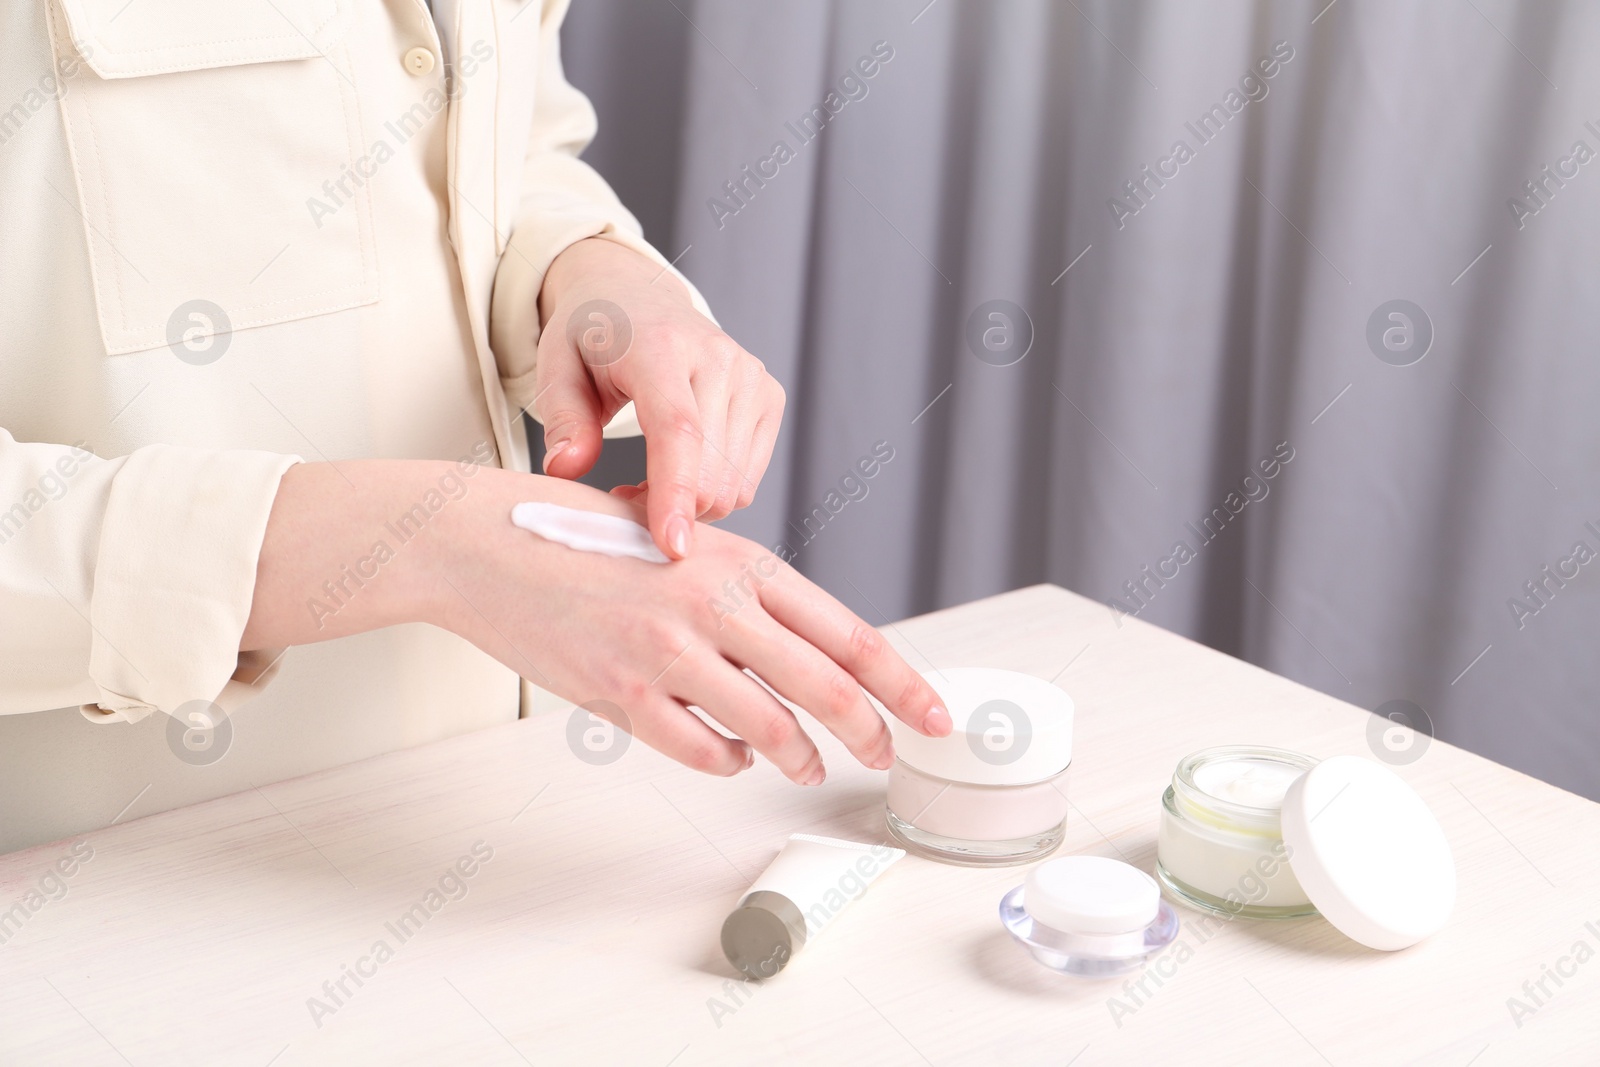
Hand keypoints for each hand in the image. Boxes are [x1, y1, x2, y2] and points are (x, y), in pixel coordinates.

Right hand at [436, 472, 951, 783]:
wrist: (488, 542)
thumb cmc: (583, 537)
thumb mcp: (682, 539)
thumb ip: (741, 587)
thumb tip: (801, 644)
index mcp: (740, 562)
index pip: (848, 632)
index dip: (902, 682)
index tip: (935, 714)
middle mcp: (714, 604)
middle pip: (826, 686)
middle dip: (871, 731)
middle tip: (888, 756)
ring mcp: (669, 652)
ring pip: (770, 727)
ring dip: (800, 755)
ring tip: (810, 764)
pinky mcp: (623, 693)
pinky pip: (701, 749)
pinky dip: (728, 760)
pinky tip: (732, 754)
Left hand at [534, 237, 784, 560]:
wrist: (638, 295)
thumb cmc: (595, 337)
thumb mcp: (557, 366)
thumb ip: (563, 419)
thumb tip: (566, 470)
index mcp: (661, 346)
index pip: (680, 430)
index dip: (675, 492)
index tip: (672, 547)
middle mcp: (718, 357)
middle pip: (710, 473)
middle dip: (667, 508)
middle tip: (621, 495)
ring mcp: (752, 377)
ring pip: (731, 486)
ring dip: (688, 502)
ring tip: (647, 476)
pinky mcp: (770, 397)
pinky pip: (746, 481)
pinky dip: (712, 491)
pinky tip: (681, 468)